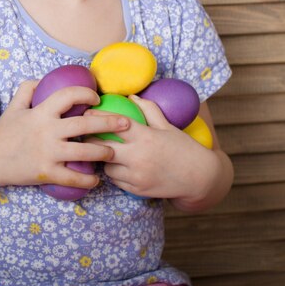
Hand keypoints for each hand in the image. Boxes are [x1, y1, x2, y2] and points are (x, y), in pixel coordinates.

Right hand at [0, 81, 129, 189]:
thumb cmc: (3, 132)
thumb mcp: (14, 107)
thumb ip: (27, 89)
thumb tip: (43, 79)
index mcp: (42, 112)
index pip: (69, 95)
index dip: (86, 93)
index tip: (97, 98)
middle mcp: (48, 131)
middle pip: (86, 123)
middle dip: (110, 122)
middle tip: (126, 124)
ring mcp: (49, 152)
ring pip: (85, 151)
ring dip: (104, 152)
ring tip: (114, 153)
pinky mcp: (47, 172)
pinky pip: (73, 177)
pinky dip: (88, 180)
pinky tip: (96, 181)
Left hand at [86, 95, 221, 202]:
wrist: (200, 178)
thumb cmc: (183, 147)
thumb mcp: (167, 126)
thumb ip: (148, 110)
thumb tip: (131, 95)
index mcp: (146, 137)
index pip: (115, 124)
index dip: (98, 117)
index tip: (86, 112)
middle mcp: (139, 157)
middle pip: (102, 148)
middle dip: (90, 140)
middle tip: (84, 133)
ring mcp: (137, 176)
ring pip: (106, 166)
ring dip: (102, 158)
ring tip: (99, 150)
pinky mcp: (137, 190)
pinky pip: (116, 181)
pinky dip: (113, 172)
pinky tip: (114, 165)